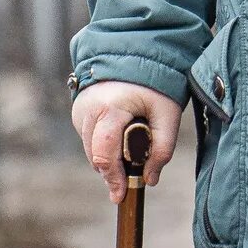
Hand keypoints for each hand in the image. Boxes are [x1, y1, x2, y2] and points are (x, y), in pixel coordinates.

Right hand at [71, 81, 180, 202]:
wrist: (137, 51)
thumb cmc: (156, 83)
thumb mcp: (168, 115)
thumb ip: (163, 149)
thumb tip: (150, 179)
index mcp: (110, 109)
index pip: (105, 154)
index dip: (113, 178)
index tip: (120, 195)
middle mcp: (88, 109)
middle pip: (95, 155)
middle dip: (111, 172)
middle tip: (126, 184)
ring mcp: (80, 108)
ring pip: (90, 148)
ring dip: (107, 157)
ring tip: (128, 153)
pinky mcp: (78, 108)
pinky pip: (88, 136)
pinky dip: (101, 143)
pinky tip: (118, 137)